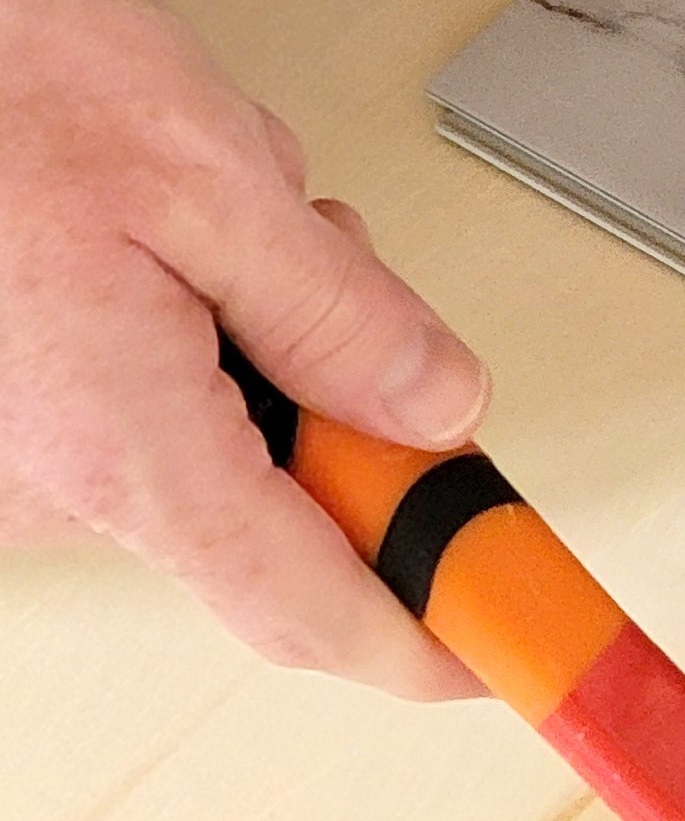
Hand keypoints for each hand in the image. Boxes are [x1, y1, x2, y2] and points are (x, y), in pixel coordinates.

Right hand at [0, 0, 488, 696]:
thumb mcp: (209, 172)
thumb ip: (342, 314)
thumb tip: (439, 408)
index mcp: (120, 442)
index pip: (308, 604)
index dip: (421, 633)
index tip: (499, 648)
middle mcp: (49, 481)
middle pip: (275, 504)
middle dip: (338, 390)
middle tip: (323, 260)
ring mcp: (13, 460)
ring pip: (212, 438)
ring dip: (255, 333)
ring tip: (201, 212)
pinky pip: (137, 406)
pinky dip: (181, 327)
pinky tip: (145, 232)